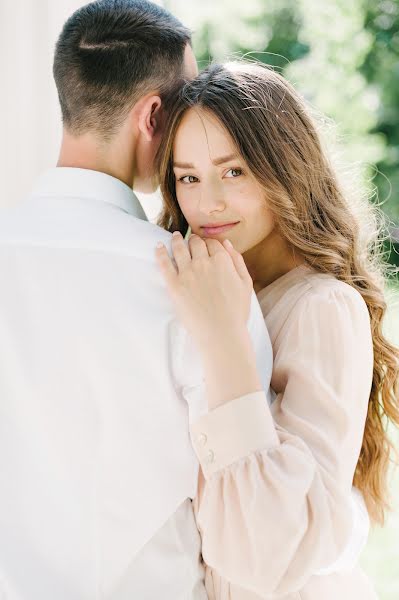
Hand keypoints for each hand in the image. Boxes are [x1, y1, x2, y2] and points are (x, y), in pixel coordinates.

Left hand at [155, 232, 252, 350]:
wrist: (221, 334)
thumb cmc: (236, 312)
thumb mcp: (245, 284)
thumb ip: (237, 260)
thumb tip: (227, 244)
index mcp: (222, 261)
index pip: (213, 243)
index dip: (209, 243)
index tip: (206, 245)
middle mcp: (204, 263)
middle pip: (196, 243)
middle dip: (194, 240)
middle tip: (190, 241)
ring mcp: (187, 273)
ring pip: (179, 248)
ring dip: (176, 240)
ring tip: (175, 237)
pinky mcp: (174, 285)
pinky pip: (164, 263)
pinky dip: (160, 252)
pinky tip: (158, 246)